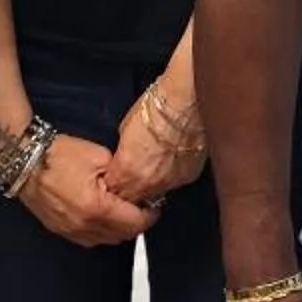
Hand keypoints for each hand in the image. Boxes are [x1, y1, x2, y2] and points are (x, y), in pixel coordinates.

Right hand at [18, 134, 156, 246]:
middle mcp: (84, 226)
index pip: (134, 222)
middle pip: (122, 235)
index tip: (155, 205)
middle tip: (142, 207)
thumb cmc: (58, 155)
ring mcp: (71, 231)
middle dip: (136, 222)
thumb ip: (120, 175)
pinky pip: (89, 239)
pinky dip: (102, 232)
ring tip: (124, 211)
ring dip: (119, 229)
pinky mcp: (60, 231)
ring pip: (107, 240)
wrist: (24, 160)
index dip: (149, 214)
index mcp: (97, 207)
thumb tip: (135, 186)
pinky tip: (104, 217)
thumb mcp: (98, 156)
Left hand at [102, 91, 205, 207]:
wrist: (183, 104)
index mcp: (126, 172)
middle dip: (131, 189)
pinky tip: (172, 159)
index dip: (114, 185)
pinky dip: (171, 176)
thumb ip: (124, 153)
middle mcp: (147, 183)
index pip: (113, 192)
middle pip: (134, 197)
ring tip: (154, 165)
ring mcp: (170, 183)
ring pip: (155, 193)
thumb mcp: (125, 130)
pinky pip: (175, 183)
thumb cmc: (153, 110)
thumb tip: (127, 157)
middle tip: (134, 173)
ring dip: (152, 184)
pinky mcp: (188, 177)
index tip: (116, 178)